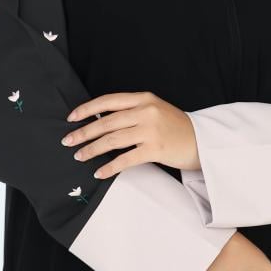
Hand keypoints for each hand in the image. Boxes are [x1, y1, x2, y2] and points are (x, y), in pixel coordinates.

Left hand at [61, 91, 198, 177]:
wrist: (202, 141)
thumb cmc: (174, 127)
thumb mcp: (154, 109)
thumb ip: (131, 111)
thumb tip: (99, 120)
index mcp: (143, 98)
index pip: (108, 101)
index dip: (87, 109)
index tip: (71, 118)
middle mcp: (146, 111)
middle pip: (106, 122)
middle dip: (84, 132)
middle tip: (67, 141)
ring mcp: (151, 130)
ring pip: (112, 140)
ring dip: (92, 150)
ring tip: (79, 156)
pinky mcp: (156, 149)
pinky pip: (126, 159)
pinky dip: (110, 167)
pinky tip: (99, 172)